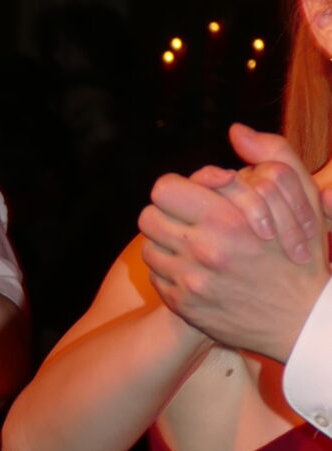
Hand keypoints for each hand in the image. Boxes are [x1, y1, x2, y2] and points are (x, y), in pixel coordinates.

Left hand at [140, 142, 329, 360]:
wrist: (302, 319)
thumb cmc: (302, 255)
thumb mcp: (301, 198)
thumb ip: (272, 154)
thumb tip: (236, 131)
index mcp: (228, 220)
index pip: (164, 190)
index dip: (179, 188)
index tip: (196, 196)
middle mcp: (203, 252)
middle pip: (148, 217)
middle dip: (167, 213)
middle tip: (188, 218)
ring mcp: (190, 283)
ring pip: (148, 248)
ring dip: (167, 242)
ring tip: (192, 243)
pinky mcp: (185, 307)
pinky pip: (157, 278)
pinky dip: (171, 271)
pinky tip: (195, 269)